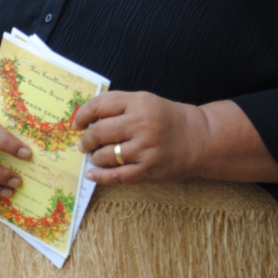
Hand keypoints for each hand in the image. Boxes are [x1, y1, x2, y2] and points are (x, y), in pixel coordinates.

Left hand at [74, 91, 206, 185]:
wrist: (199, 139)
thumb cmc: (167, 119)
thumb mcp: (145, 101)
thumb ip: (118, 106)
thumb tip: (87, 119)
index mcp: (138, 103)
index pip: (99, 106)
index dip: (83, 115)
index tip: (77, 123)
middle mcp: (140, 125)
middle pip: (98, 132)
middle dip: (86, 140)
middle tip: (84, 144)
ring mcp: (144, 149)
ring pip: (105, 155)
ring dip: (95, 157)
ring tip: (96, 156)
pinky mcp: (148, 171)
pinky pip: (116, 176)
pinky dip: (100, 176)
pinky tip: (93, 174)